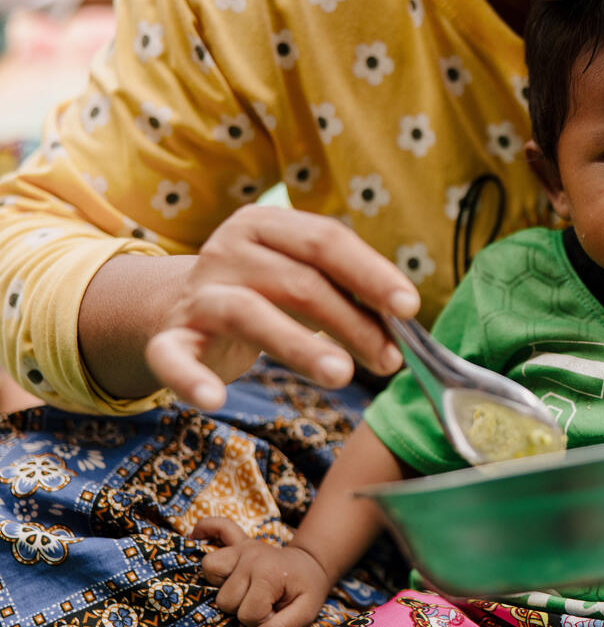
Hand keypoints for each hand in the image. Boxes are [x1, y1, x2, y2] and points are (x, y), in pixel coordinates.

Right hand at [145, 206, 419, 408]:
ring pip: (250, 313)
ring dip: (300, 347)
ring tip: (342, 376)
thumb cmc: (264, 292)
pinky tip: (215, 400)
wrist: (179, 309)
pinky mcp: (170, 337)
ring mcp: (197, 293)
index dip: (371, 274)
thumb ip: (348, 293)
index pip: (326, 241)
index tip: (409, 308)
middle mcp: (228, 250)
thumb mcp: (304, 279)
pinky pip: (174, 357)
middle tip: (390, 360)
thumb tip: (403, 322)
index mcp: (266, 225)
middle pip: (299, 281)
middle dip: (352, 323)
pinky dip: (191, 378)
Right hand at [191, 516, 332, 626]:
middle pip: (224, 599)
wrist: (311, 566)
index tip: (275, 611)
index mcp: (269, 574)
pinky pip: (218, 526)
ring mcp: (244, 547)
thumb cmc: (306, 590)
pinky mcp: (239, 542)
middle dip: (243, 608)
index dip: (261, 620)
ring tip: (244, 587)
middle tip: (264, 601)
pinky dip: (206, 528)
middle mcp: (252, 557)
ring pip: (210, 570)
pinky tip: (196, 534)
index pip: (247, 613)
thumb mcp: (306, 612)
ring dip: (223, 585)